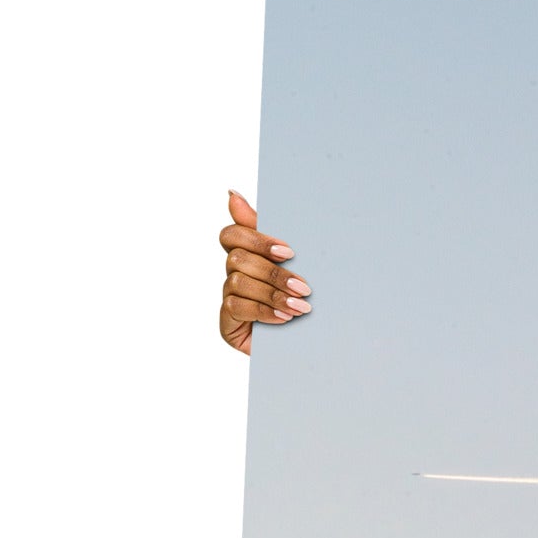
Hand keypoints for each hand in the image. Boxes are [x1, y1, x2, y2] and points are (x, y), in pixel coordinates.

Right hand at [218, 190, 310, 353]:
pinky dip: (264, 311)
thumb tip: (232, 194)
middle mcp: (233, 274)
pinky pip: (237, 308)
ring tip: (301, 307)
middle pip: (238, 258)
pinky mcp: (227, 322)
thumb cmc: (302, 299)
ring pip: (238, 282)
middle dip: (273, 273)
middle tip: (304, 287)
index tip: (288, 252)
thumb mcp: (295, 264)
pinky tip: (284, 319)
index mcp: (247, 254)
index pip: (232, 234)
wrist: (311, 344)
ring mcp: (228, 298)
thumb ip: (270, 231)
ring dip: (273, 294)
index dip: (257, 239)